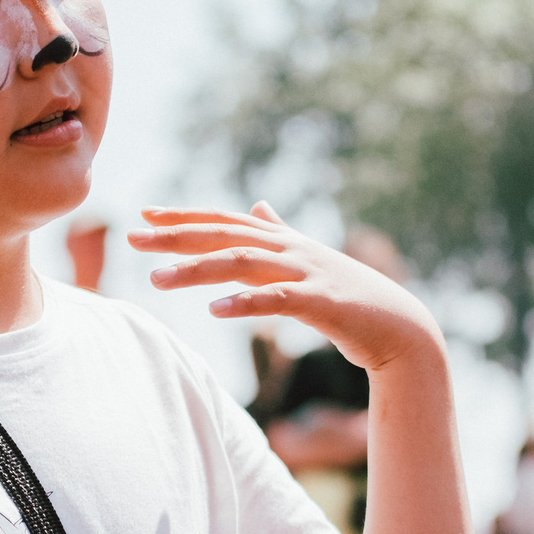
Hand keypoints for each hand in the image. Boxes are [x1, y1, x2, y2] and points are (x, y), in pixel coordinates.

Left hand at [129, 203, 442, 372]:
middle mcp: (290, 249)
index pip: (224, 221)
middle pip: (224, 235)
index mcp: (283, 240)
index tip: (144, 214)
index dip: (184, 217)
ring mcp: (306, 273)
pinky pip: (276, 300)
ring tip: (157, 279)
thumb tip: (258, 206)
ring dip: (196, 270)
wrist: (400, 327)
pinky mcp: (320, 302)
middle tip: (133, 238)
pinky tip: (215, 310)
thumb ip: (280, 232)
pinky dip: (244, 302)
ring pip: (242, 264)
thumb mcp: (308, 259)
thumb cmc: (349, 297)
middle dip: (176, 236)